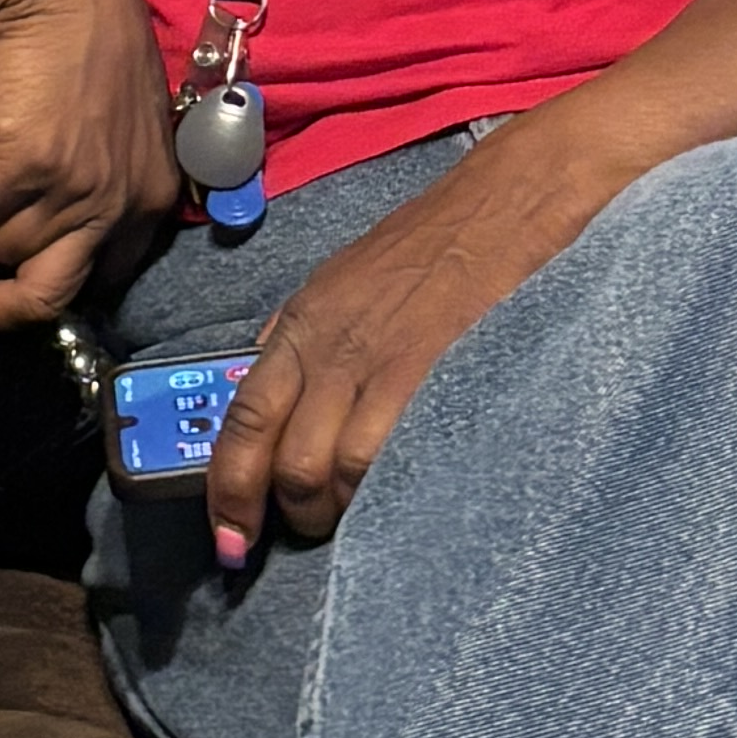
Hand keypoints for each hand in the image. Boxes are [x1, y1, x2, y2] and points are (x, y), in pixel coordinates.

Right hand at [0, 0, 181, 327]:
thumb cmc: (83, 42)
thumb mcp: (116, 132)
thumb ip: (96, 190)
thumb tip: (37, 240)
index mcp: (152, 200)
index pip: (98, 289)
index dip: (36, 301)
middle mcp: (123, 205)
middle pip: (43, 290)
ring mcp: (80, 189)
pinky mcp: (33, 165)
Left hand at [201, 123, 624, 555]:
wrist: (508, 202)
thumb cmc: (429, 241)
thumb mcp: (340, 281)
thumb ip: (300, 337)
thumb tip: (262, 386)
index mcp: (301, 324)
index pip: (243, 420)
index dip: (228, 487)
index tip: (228, 535)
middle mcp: (331, 349)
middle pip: (286, 460)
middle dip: (287, 513)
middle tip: (302, 531)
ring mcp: (384, 366)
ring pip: (335, 471)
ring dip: (338, 513)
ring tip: (353, 520)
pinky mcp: (437, 380)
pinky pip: (394, 459)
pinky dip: (385, 495)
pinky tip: (394, 504)